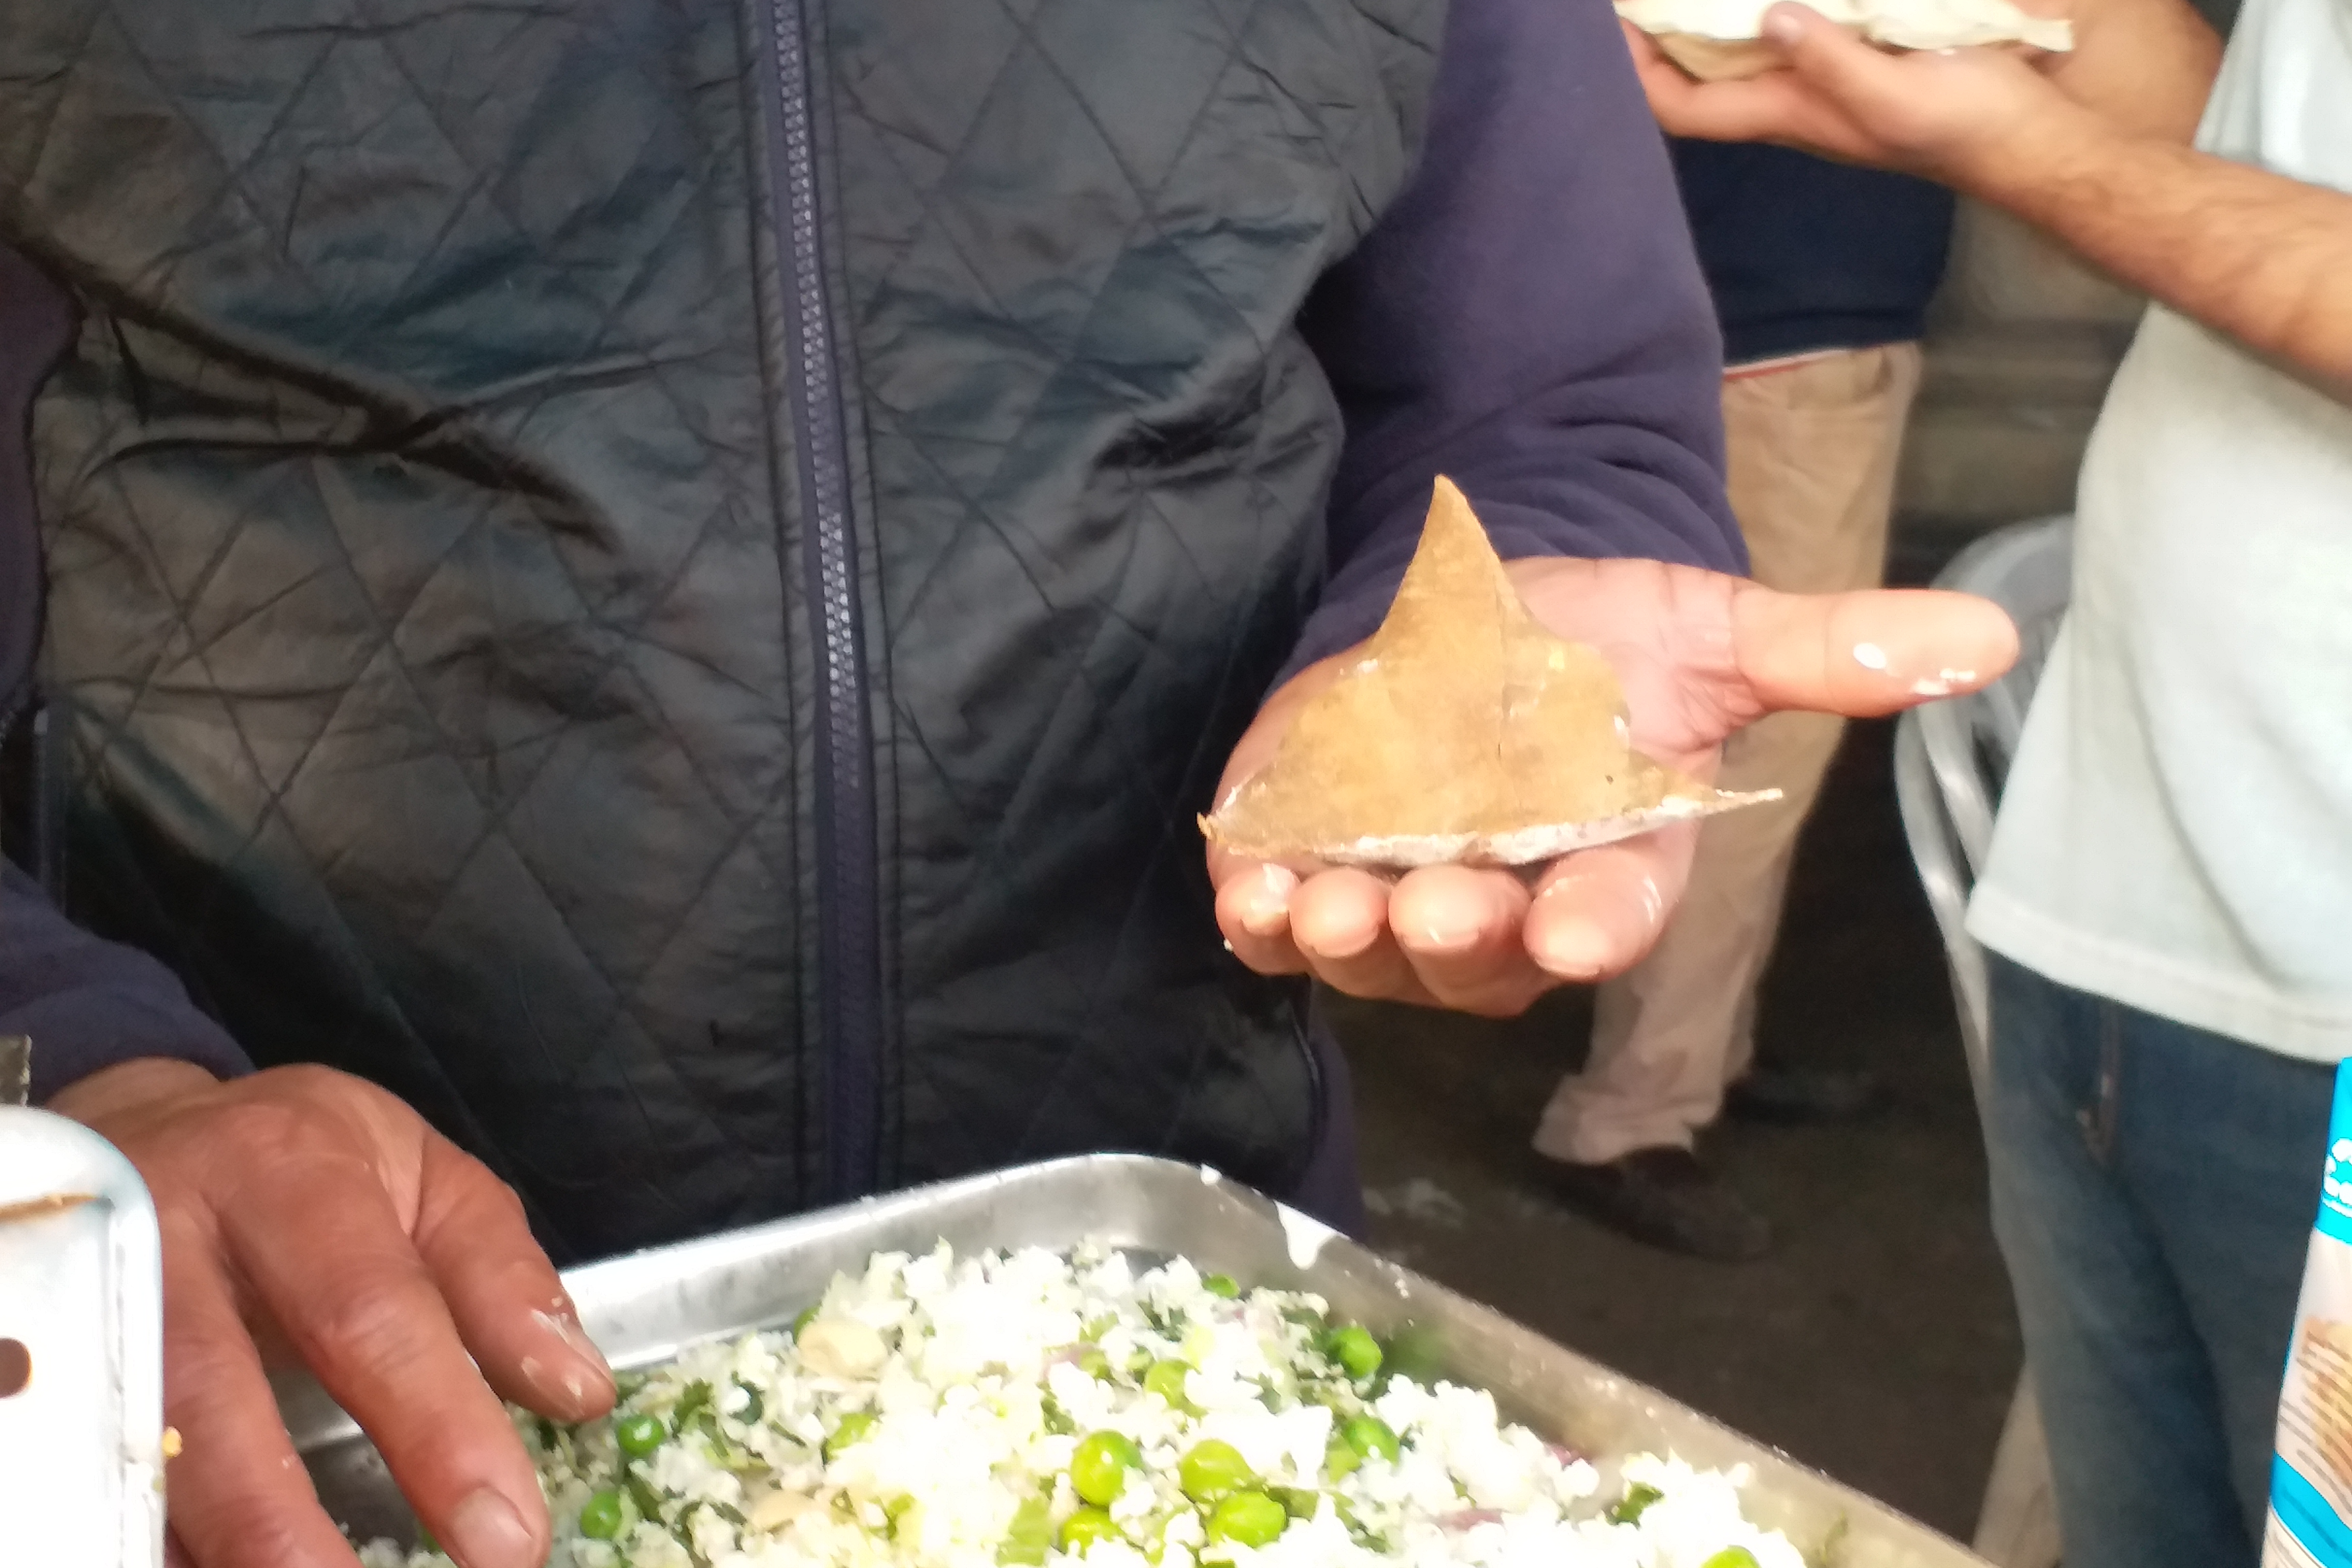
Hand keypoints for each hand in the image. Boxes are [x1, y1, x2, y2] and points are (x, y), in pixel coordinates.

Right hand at [51, 1059, 614, 1567]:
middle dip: (286, 1528)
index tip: (505, 1534)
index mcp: (286, 1175)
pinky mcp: (48, 1357)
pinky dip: (151, 1536)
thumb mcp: (425, 1179)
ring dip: (211, 1545)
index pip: (369, 1314)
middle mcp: (163, 1238)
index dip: (438, 1431)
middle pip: (215, 1400)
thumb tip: (578, 1390)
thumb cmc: (305, 1163)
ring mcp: (83, 1306)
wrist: (147, 1124)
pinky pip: (87, 1470)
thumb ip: (501, 1279)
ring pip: (126, 1451)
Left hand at [1210, 559, 2015, 1015]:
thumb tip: (1984, 640)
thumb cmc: (1603, 637)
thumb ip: (1823, 648)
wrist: (1481, 618)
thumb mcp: (1709, 629)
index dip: (1597, 924)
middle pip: (1486, 959)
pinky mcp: (1313, 868)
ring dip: (1346, 936)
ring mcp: (1403, 899)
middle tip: (1436, 900)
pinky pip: (1282, 922)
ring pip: (1376, 955)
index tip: (1578, 929)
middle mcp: (1510, 907)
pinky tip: (1246, 887)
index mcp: (1613, 862)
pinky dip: (1261, 914)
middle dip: (1458, 936)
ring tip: (1321, 898)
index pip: (1615, 911)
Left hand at [1623, 5, 2099, 187]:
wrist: (2021, 137)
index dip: (1637, 73)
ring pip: (1735, 49)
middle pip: (1696, 74)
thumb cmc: (1960, 125)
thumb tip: (1770, 17)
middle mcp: (1785, 99)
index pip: (1683, 107)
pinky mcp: (1847, 57)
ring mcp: (1814, 80)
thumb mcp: (1895, 95)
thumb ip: (1832, 60)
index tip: (1612, 24)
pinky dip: (1761, 5)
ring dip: (1703, 15)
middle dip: (1658, 34)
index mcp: (1785, 115)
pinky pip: (1785, 29)